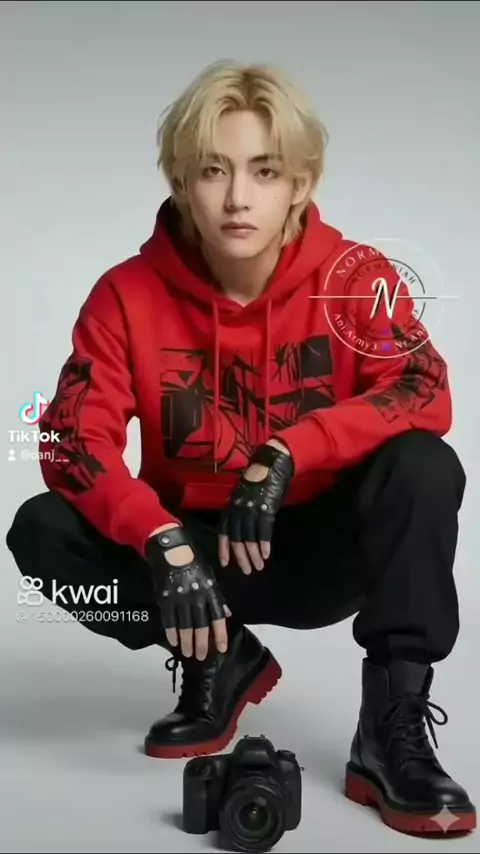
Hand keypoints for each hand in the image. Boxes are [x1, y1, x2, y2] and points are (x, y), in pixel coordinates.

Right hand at [145, 524, 230, 659]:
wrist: (172, 549)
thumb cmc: (194, 562)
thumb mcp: (210, 577)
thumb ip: (218, 597)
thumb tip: (228, 613)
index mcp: (210, 591)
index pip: (218, 617)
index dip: (221, 634)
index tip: (222, 649)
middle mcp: (197, 596)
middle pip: (201, 625)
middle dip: (202, 643)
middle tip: (201, 656)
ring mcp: (180, 598)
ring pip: (185, 626)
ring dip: (187, 642)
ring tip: (187, 653)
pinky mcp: (166, 598)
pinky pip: (169, 619)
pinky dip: (171, 632)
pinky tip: (173, 641)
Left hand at [219, 440, 293, 573]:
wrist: (271, 465)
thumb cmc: (258, 481)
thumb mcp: (243, 496)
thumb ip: (240, 512)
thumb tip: (240, 532)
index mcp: (230, 506)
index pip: (223, 531)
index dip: (224, 548)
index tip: (225, 564)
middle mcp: (238, 509)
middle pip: (236, 539)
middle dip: (241, 557)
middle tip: (247, 571)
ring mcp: (251, 509)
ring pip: (249, 538)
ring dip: (254, 554)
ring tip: (259, 566)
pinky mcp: (266, 508)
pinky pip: (263, 530)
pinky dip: (264, 544)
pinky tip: (266, 554)